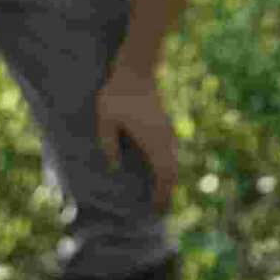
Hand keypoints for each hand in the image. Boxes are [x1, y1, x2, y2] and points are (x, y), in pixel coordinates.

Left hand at [96, 60, 180, 209]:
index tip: (157, 209)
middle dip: (168, 191)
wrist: (135, 70)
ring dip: (168, 178)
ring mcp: (167, 130)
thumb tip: (115, 168)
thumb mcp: (106, 120)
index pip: (164, 174)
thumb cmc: (117, 94)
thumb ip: (109, 144)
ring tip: (158, 194)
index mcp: (152, 140)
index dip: (163, 193)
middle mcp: (164, 138)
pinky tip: (157, 170)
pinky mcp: (164, 124)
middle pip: (172, 171)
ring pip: (173, 161)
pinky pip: (170, 152)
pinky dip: (166, 165)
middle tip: (159, 209)